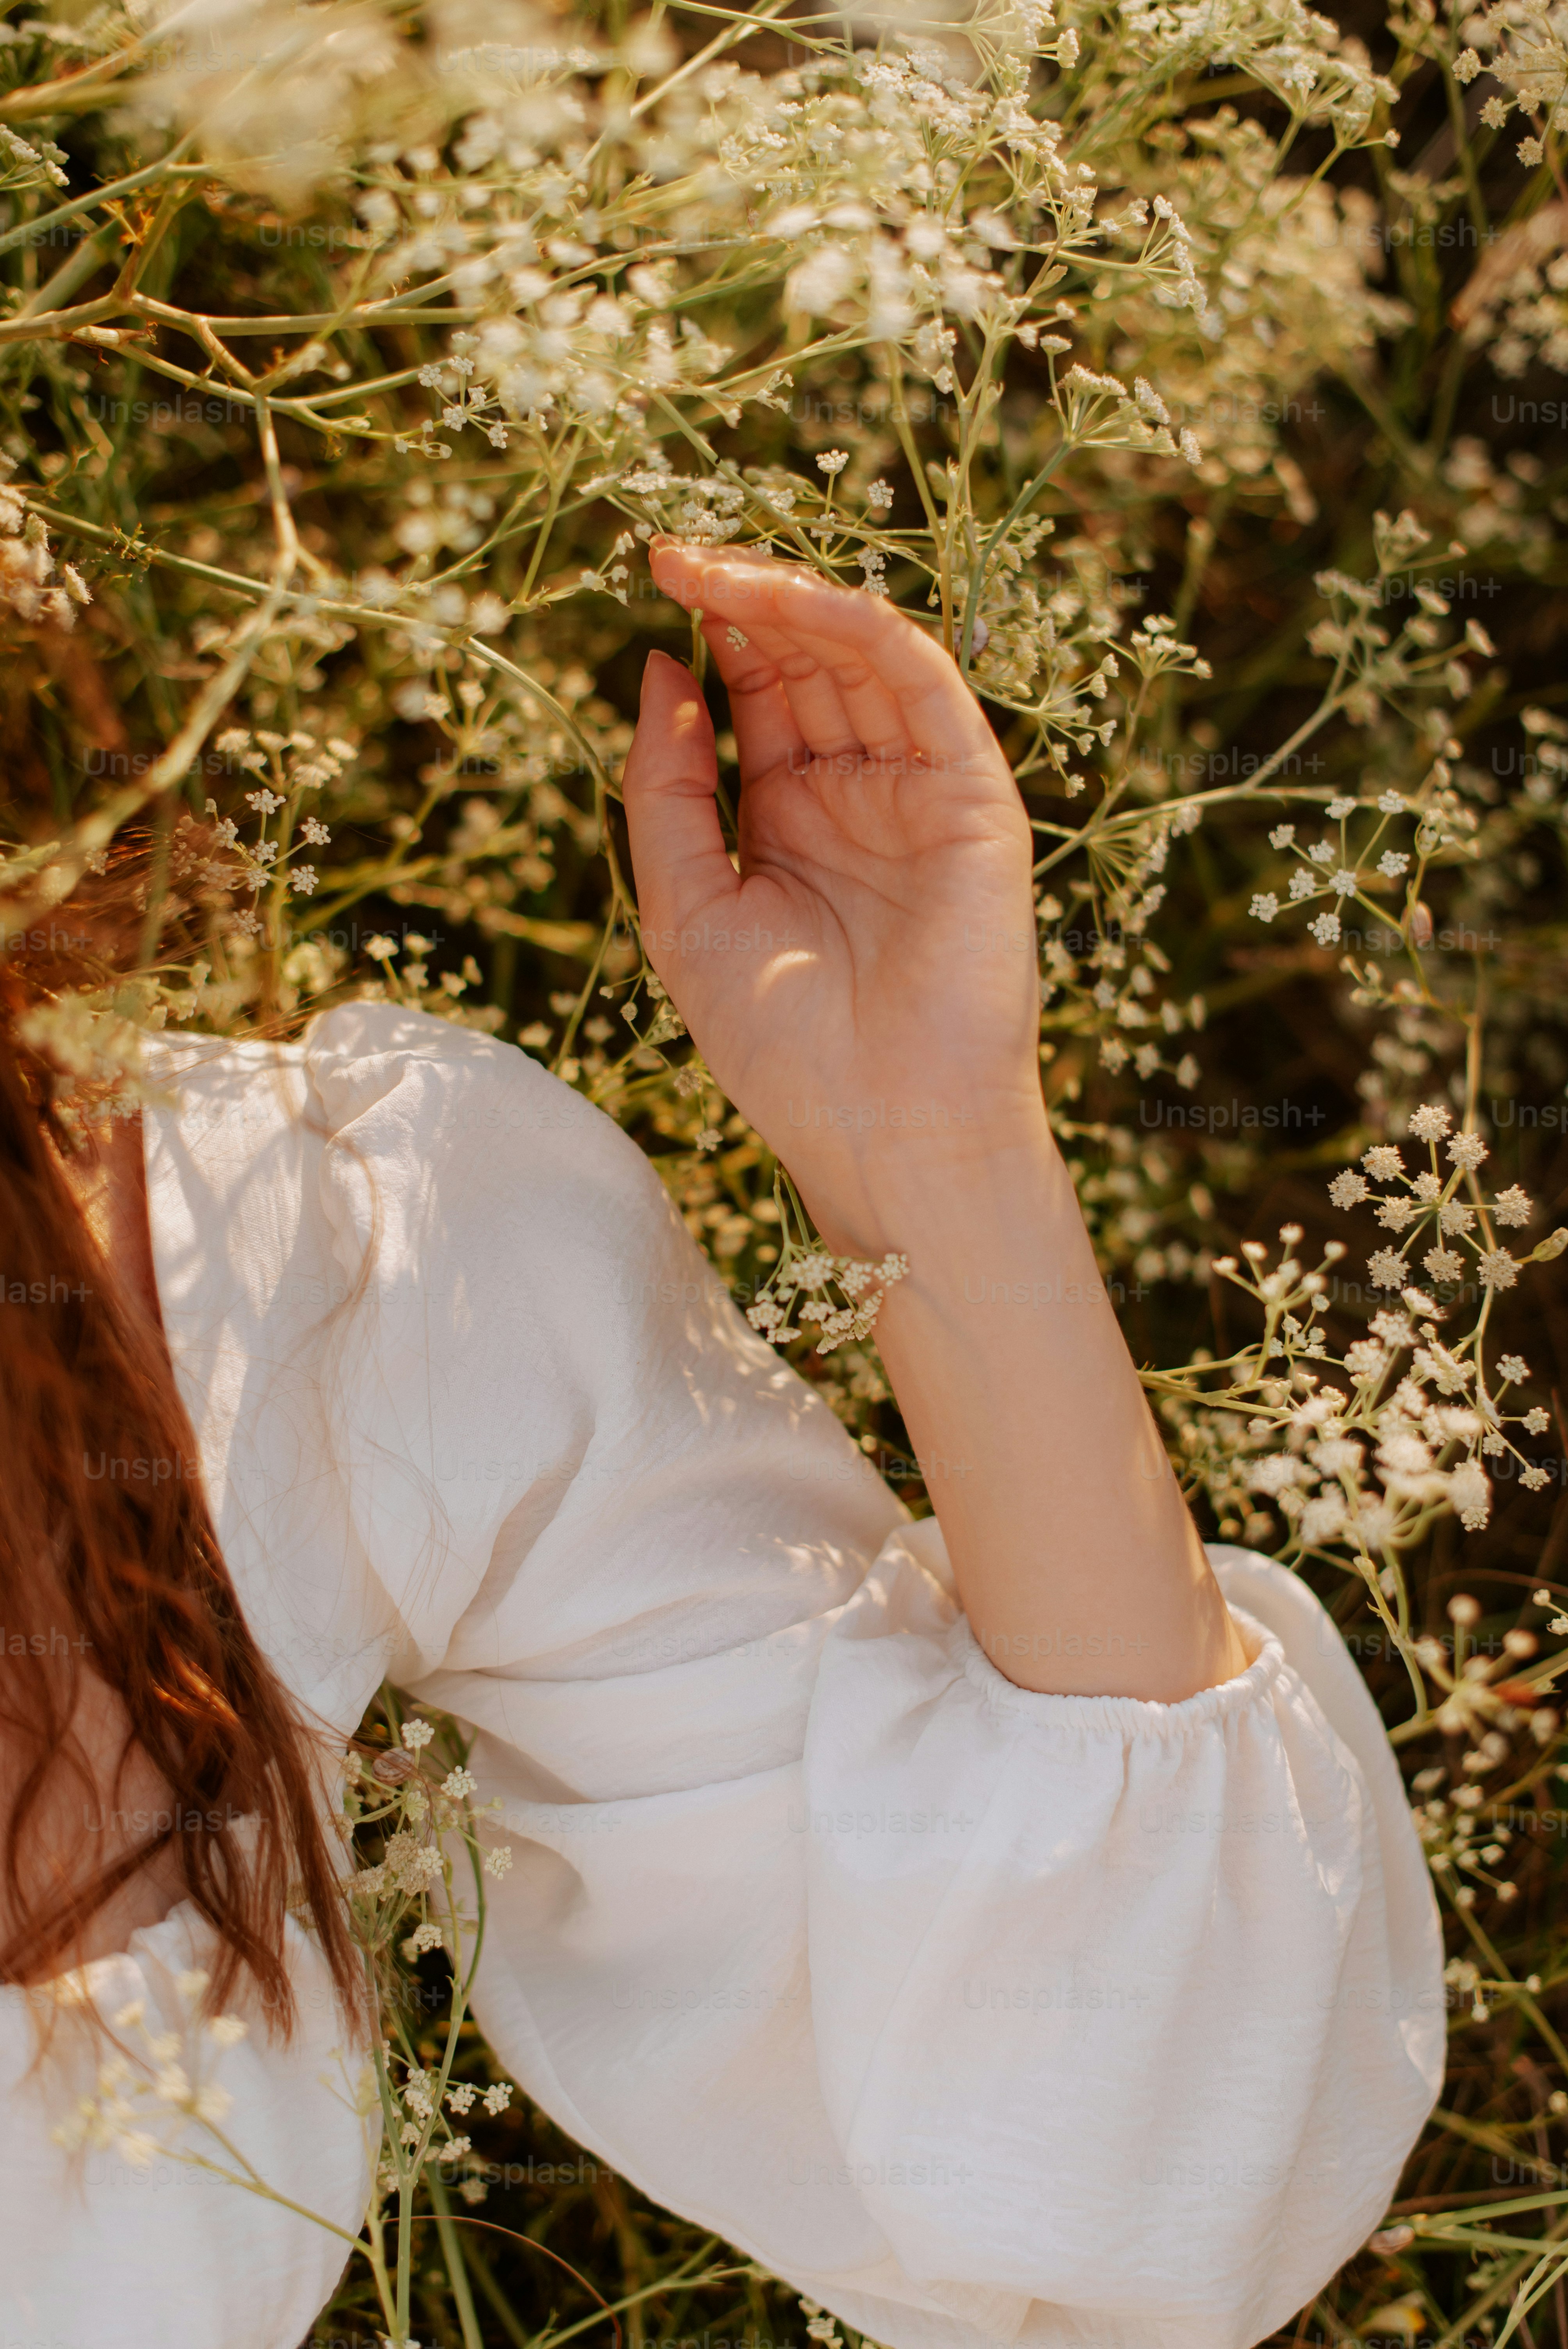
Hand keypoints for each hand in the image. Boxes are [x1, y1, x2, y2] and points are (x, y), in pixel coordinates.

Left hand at [622, 543, 1044, 1252]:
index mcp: (792, 822)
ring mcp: (919, 791)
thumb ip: (667, 789)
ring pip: (860, 658)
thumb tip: (662, 668)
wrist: (882, 1131)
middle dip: (740, 601)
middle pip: (805, 662)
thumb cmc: (780, 1047)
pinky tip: (789, 604)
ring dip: (787, 600)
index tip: (651, 582)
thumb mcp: (683, 906)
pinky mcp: (972, 798)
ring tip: (709, 569)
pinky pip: (921, 685)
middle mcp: (858, 795)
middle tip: (672, 554)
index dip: (709, 634)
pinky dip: (859, 630)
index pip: (756, 697)